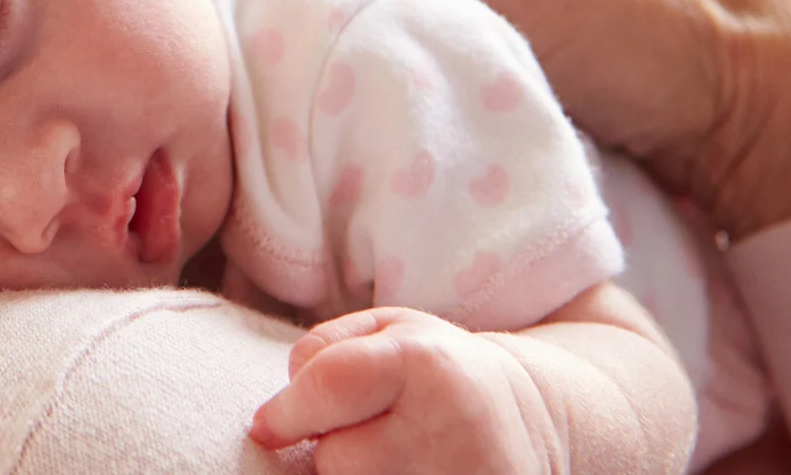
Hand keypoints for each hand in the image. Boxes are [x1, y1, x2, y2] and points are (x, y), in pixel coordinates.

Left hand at [250, 307, 560, 473]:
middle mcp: (449, 424)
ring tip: (390, 457)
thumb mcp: (385, 330)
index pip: (328, 387)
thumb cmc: (434, 369)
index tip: (266, 427)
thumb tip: (272, 419)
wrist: (525, 417)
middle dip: (333, 450)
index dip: (284, 413)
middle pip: (337, 460)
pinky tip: (408, 472)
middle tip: (366, 434)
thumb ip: (321, 350)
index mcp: (424, 362)